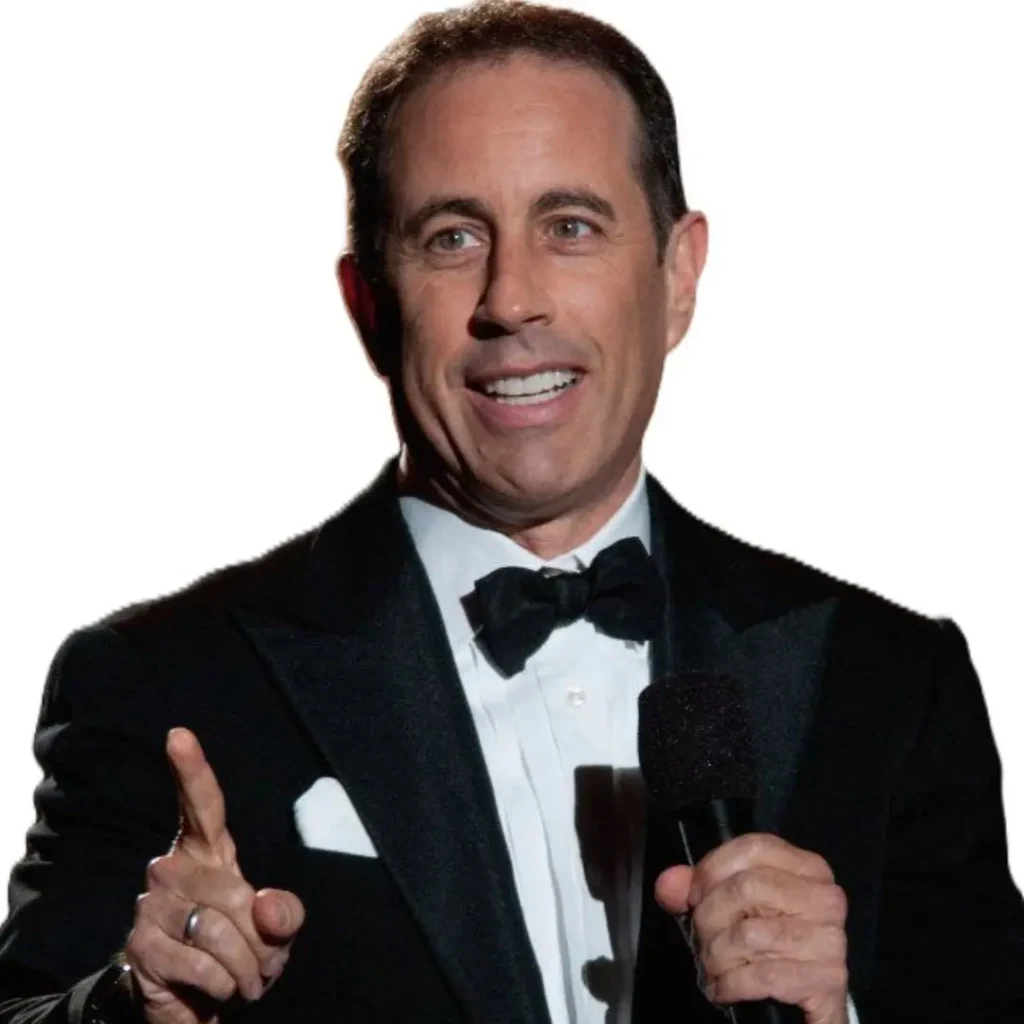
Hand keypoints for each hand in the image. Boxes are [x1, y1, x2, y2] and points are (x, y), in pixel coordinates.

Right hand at [124, 728, 305, 1023]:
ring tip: (242, 979)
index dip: (191, 769)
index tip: (179, 734)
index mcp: (208, 851)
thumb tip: (267, 906)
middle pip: (234, 892)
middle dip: (260, 938)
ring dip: (244, 967)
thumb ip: (283, 913)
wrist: (198, 1005)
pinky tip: (217, 989)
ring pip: (217, 930)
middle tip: (261, 962)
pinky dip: (222, 984)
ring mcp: (151, 905)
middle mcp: (171, 868)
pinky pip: (199, 963)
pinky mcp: (140, 945)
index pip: (202, 804)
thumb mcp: (276, 930)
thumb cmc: (241, 952)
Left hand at [655, 833, 847, 1023]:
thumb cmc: (765, 947)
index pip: (754, 847)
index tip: (693, 895)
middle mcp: (826, 898)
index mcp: (808, 868)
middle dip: (709, 917)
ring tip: (712, 967)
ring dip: (716, 956)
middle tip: (701, 939)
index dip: (713, 868)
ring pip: (748, 934)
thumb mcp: (728, 909)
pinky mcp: (827, 980)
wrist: (800, 1011)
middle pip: (747, 887)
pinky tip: (723, 989)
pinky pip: (760, 976)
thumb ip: (694, 889)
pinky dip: (730, 984)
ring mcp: (830, 939)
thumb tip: (669, 884)